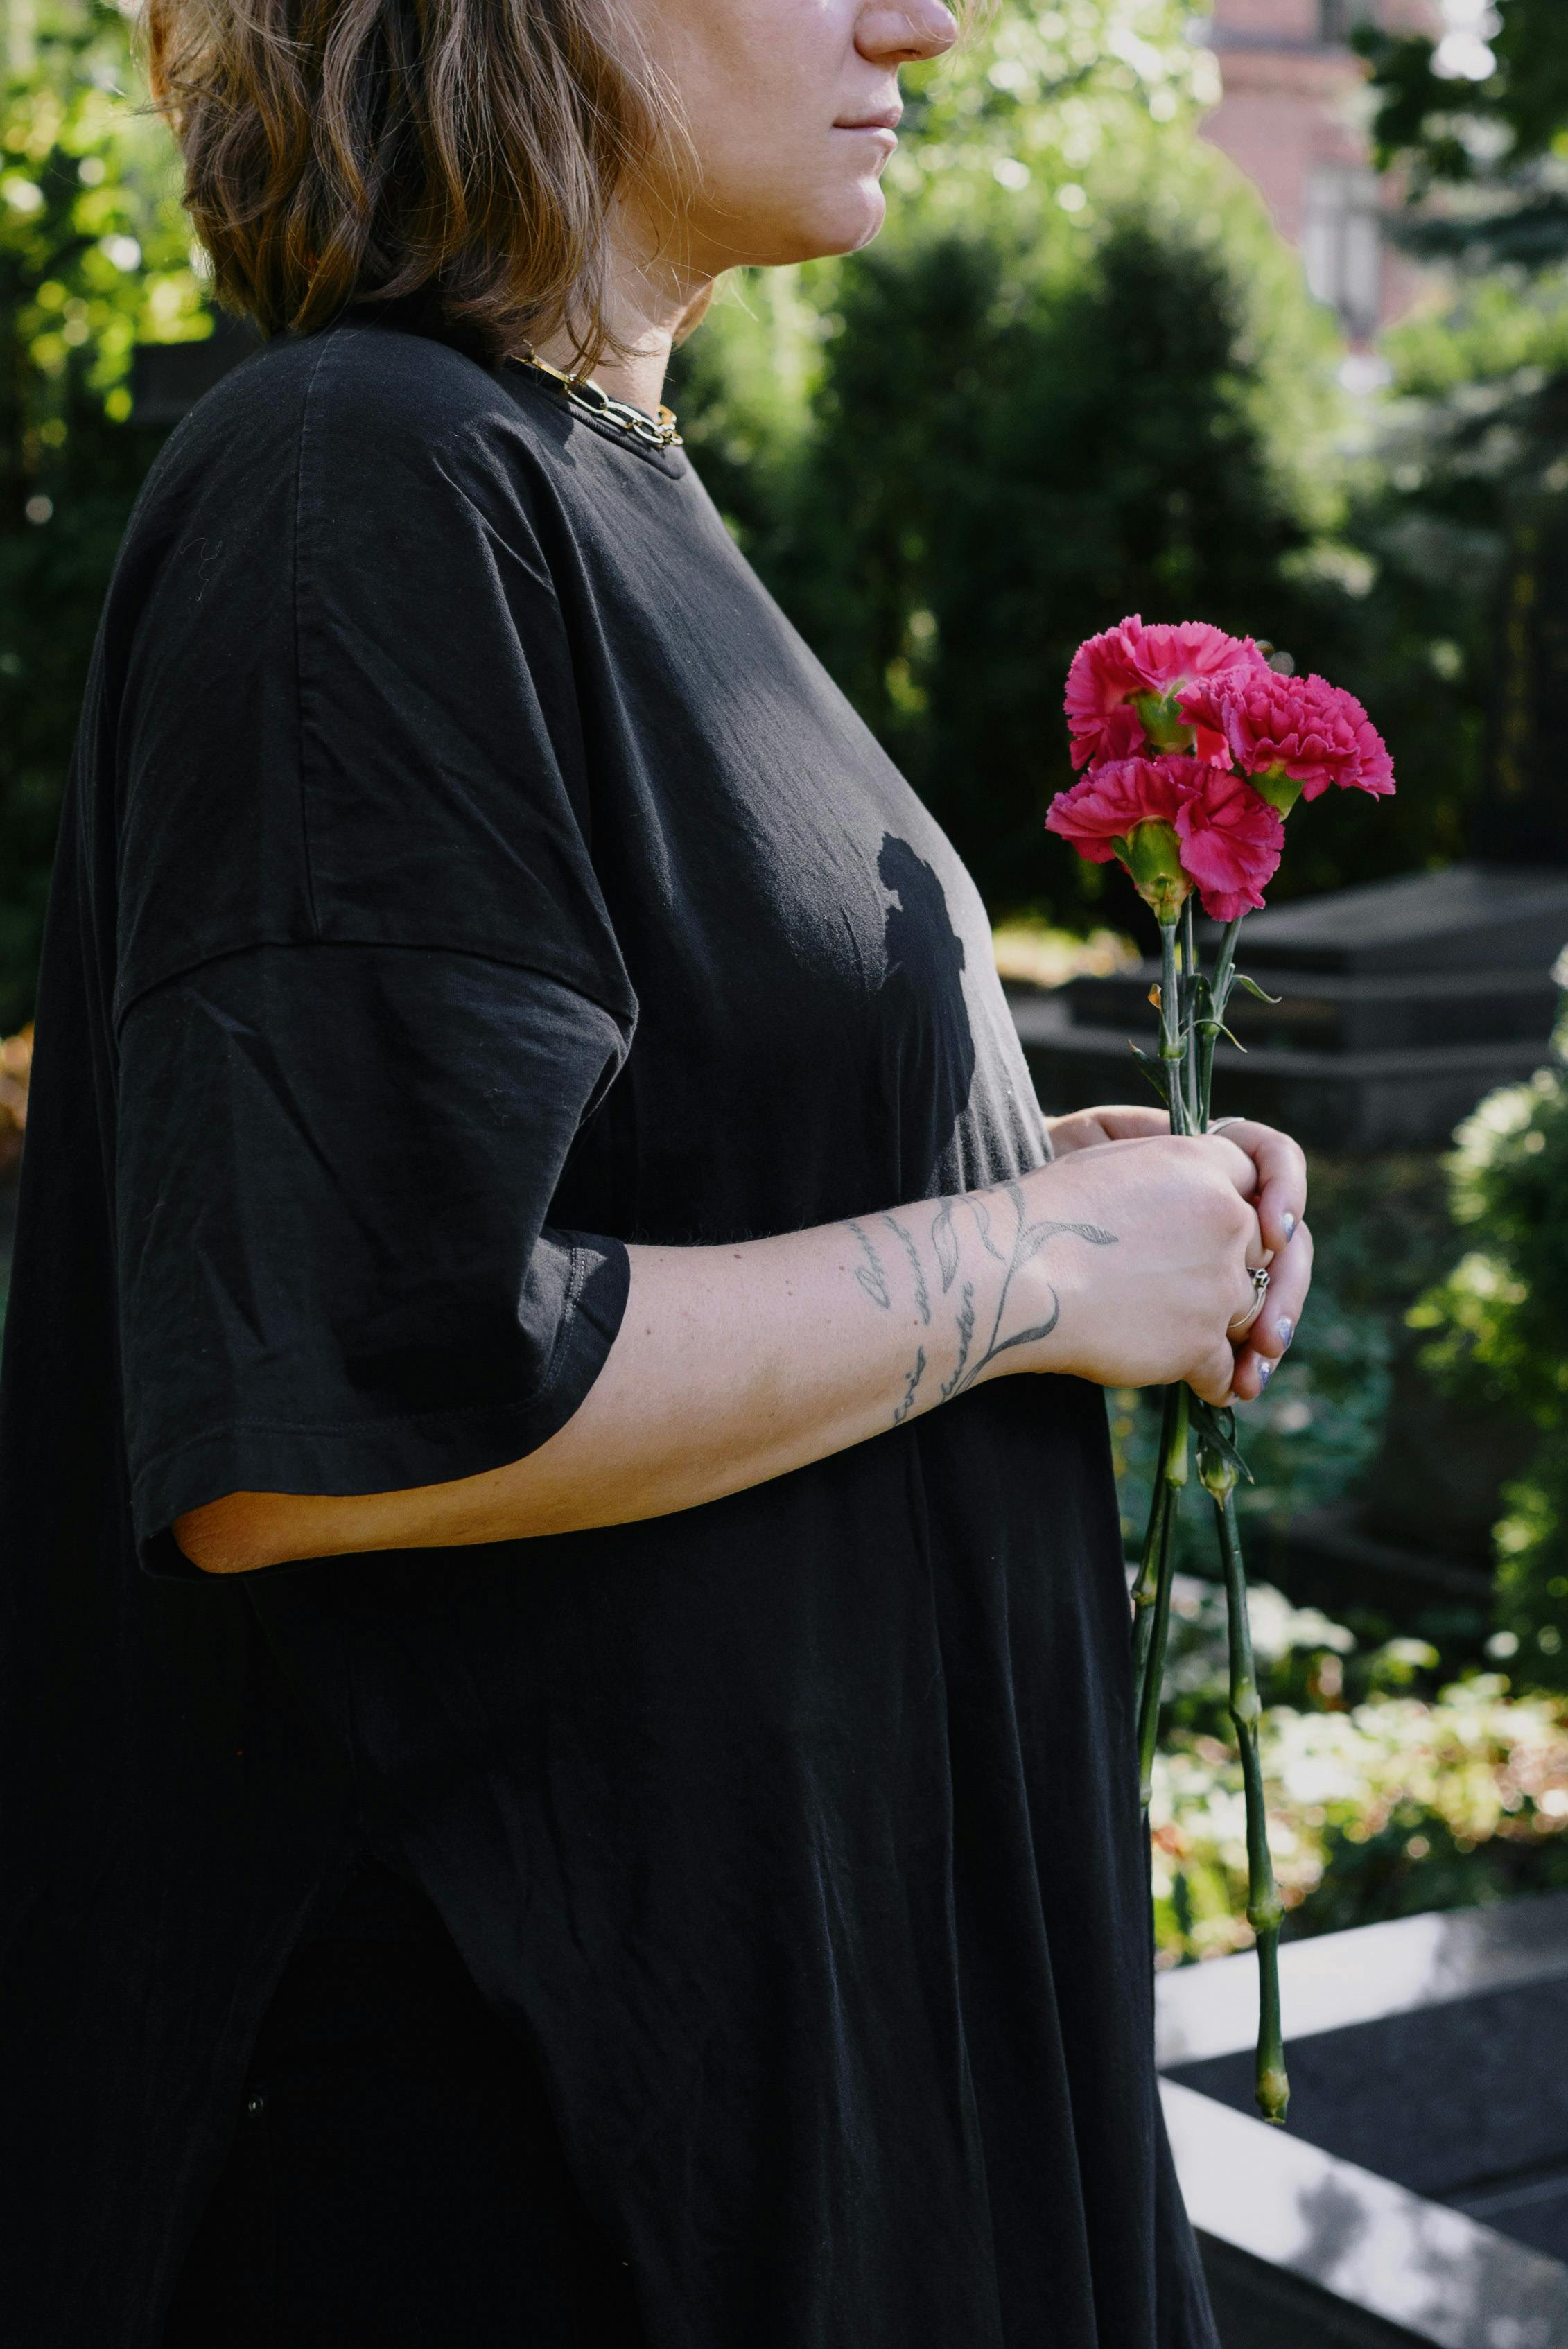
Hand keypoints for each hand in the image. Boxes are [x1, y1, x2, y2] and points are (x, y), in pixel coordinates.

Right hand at [1044, 1106, 1309, 1403]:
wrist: (1016, 1270)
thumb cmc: (1045, 1216)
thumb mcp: (1118, 1165)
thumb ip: (1174, 1180)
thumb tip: (1192, 1214)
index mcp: (1203, 1163)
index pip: (1258, 1182)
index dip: (1251, 1211)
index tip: (1256, 1235)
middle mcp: (1226, 1218)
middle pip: (1258, 1254)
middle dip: (1238, 1276)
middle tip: (1220, 1303)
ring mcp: (1219, 1282)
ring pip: (1249, 1313)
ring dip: (1226, 1331)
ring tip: (1202, 1347)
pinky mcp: (1201, 1340)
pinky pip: (1225, 1369)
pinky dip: (1215, 1381)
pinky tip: (1204, 1386)